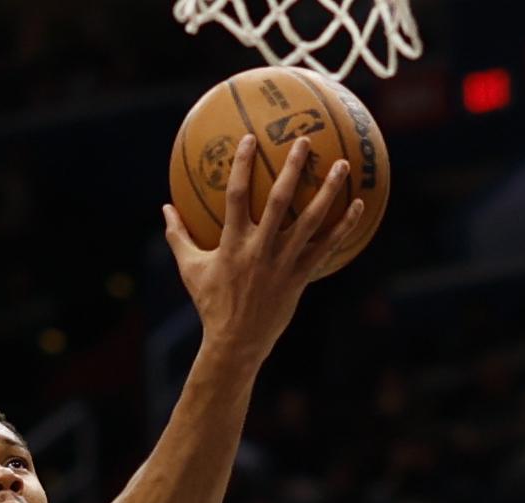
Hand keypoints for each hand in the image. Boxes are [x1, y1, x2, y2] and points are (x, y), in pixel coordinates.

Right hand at [163, 134, 360, 364]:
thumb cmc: (211, 303)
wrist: (235, 342)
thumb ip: (178, 236)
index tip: (250, 138)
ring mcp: (283, 262)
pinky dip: (344, 226)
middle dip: (292, 168)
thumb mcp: (190, 269)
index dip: (241, 165)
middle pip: (279, 200)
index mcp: (231, 243)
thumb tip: (165, 208)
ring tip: (343, 164)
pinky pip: (326, 247)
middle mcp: (259, 249)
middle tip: (305, 140)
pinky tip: (359, 206)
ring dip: (328, 191)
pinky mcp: (300, 276)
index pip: (235, 196)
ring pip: (310, 220)